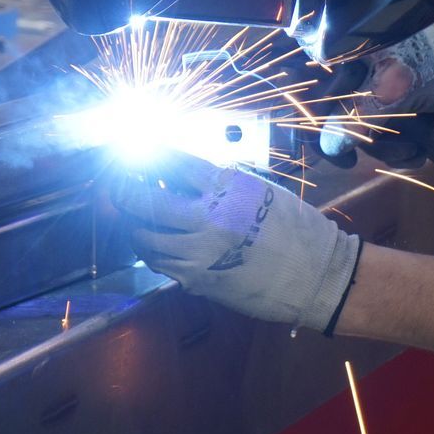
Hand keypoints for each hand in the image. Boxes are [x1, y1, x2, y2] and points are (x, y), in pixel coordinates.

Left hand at [112, 151, 361, 331]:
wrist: (316, 275)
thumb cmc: (296, 228)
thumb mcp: (260, 192)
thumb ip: (220, 185)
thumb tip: (180, 177)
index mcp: (227, 188)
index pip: (172, 162)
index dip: (147, 155)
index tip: (133, 152)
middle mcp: (207, 218)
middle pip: (143, 200)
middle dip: (122, 190)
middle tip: (117, 186)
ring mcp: (198, 253)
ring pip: (144, 238)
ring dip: (135, 226)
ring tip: (136, 218)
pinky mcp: (197, 281)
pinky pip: (160, 264)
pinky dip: (153, 251)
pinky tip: (157, 243)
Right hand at [319, 13, 433, 158]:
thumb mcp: (398, 90)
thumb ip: (360, 115)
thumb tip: (329, 144)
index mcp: (347, 57)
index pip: (314, 96)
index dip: (318, 129)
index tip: (341, 157)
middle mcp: (355, 74)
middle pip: (337, 123)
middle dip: (369, 144)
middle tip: (396, 149)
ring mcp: (375, 93)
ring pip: (363, 135)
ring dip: (389, 150)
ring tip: (416, 149)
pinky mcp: (395, 108)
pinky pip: (384, 138)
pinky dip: (400, 150)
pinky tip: (420, 150)